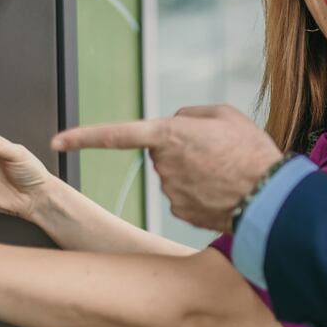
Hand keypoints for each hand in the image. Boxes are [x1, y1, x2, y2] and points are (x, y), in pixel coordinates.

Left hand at [51, 105, 281, 231]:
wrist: (270, 198)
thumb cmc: (252, 152)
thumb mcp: (226, 115)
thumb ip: (192, 114)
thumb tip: (176, 123)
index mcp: (169, 134)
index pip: (116, 134)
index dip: (84, 137)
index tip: (56, 141)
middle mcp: (163, 164)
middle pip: (163, 150)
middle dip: (183, 149)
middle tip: (218, 151)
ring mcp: (170, 191)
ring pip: (175, 173)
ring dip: (195, 171)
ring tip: (227, 171)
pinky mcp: (180, 211)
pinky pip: (184, 194)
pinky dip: (200, 192)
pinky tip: (223, 190)